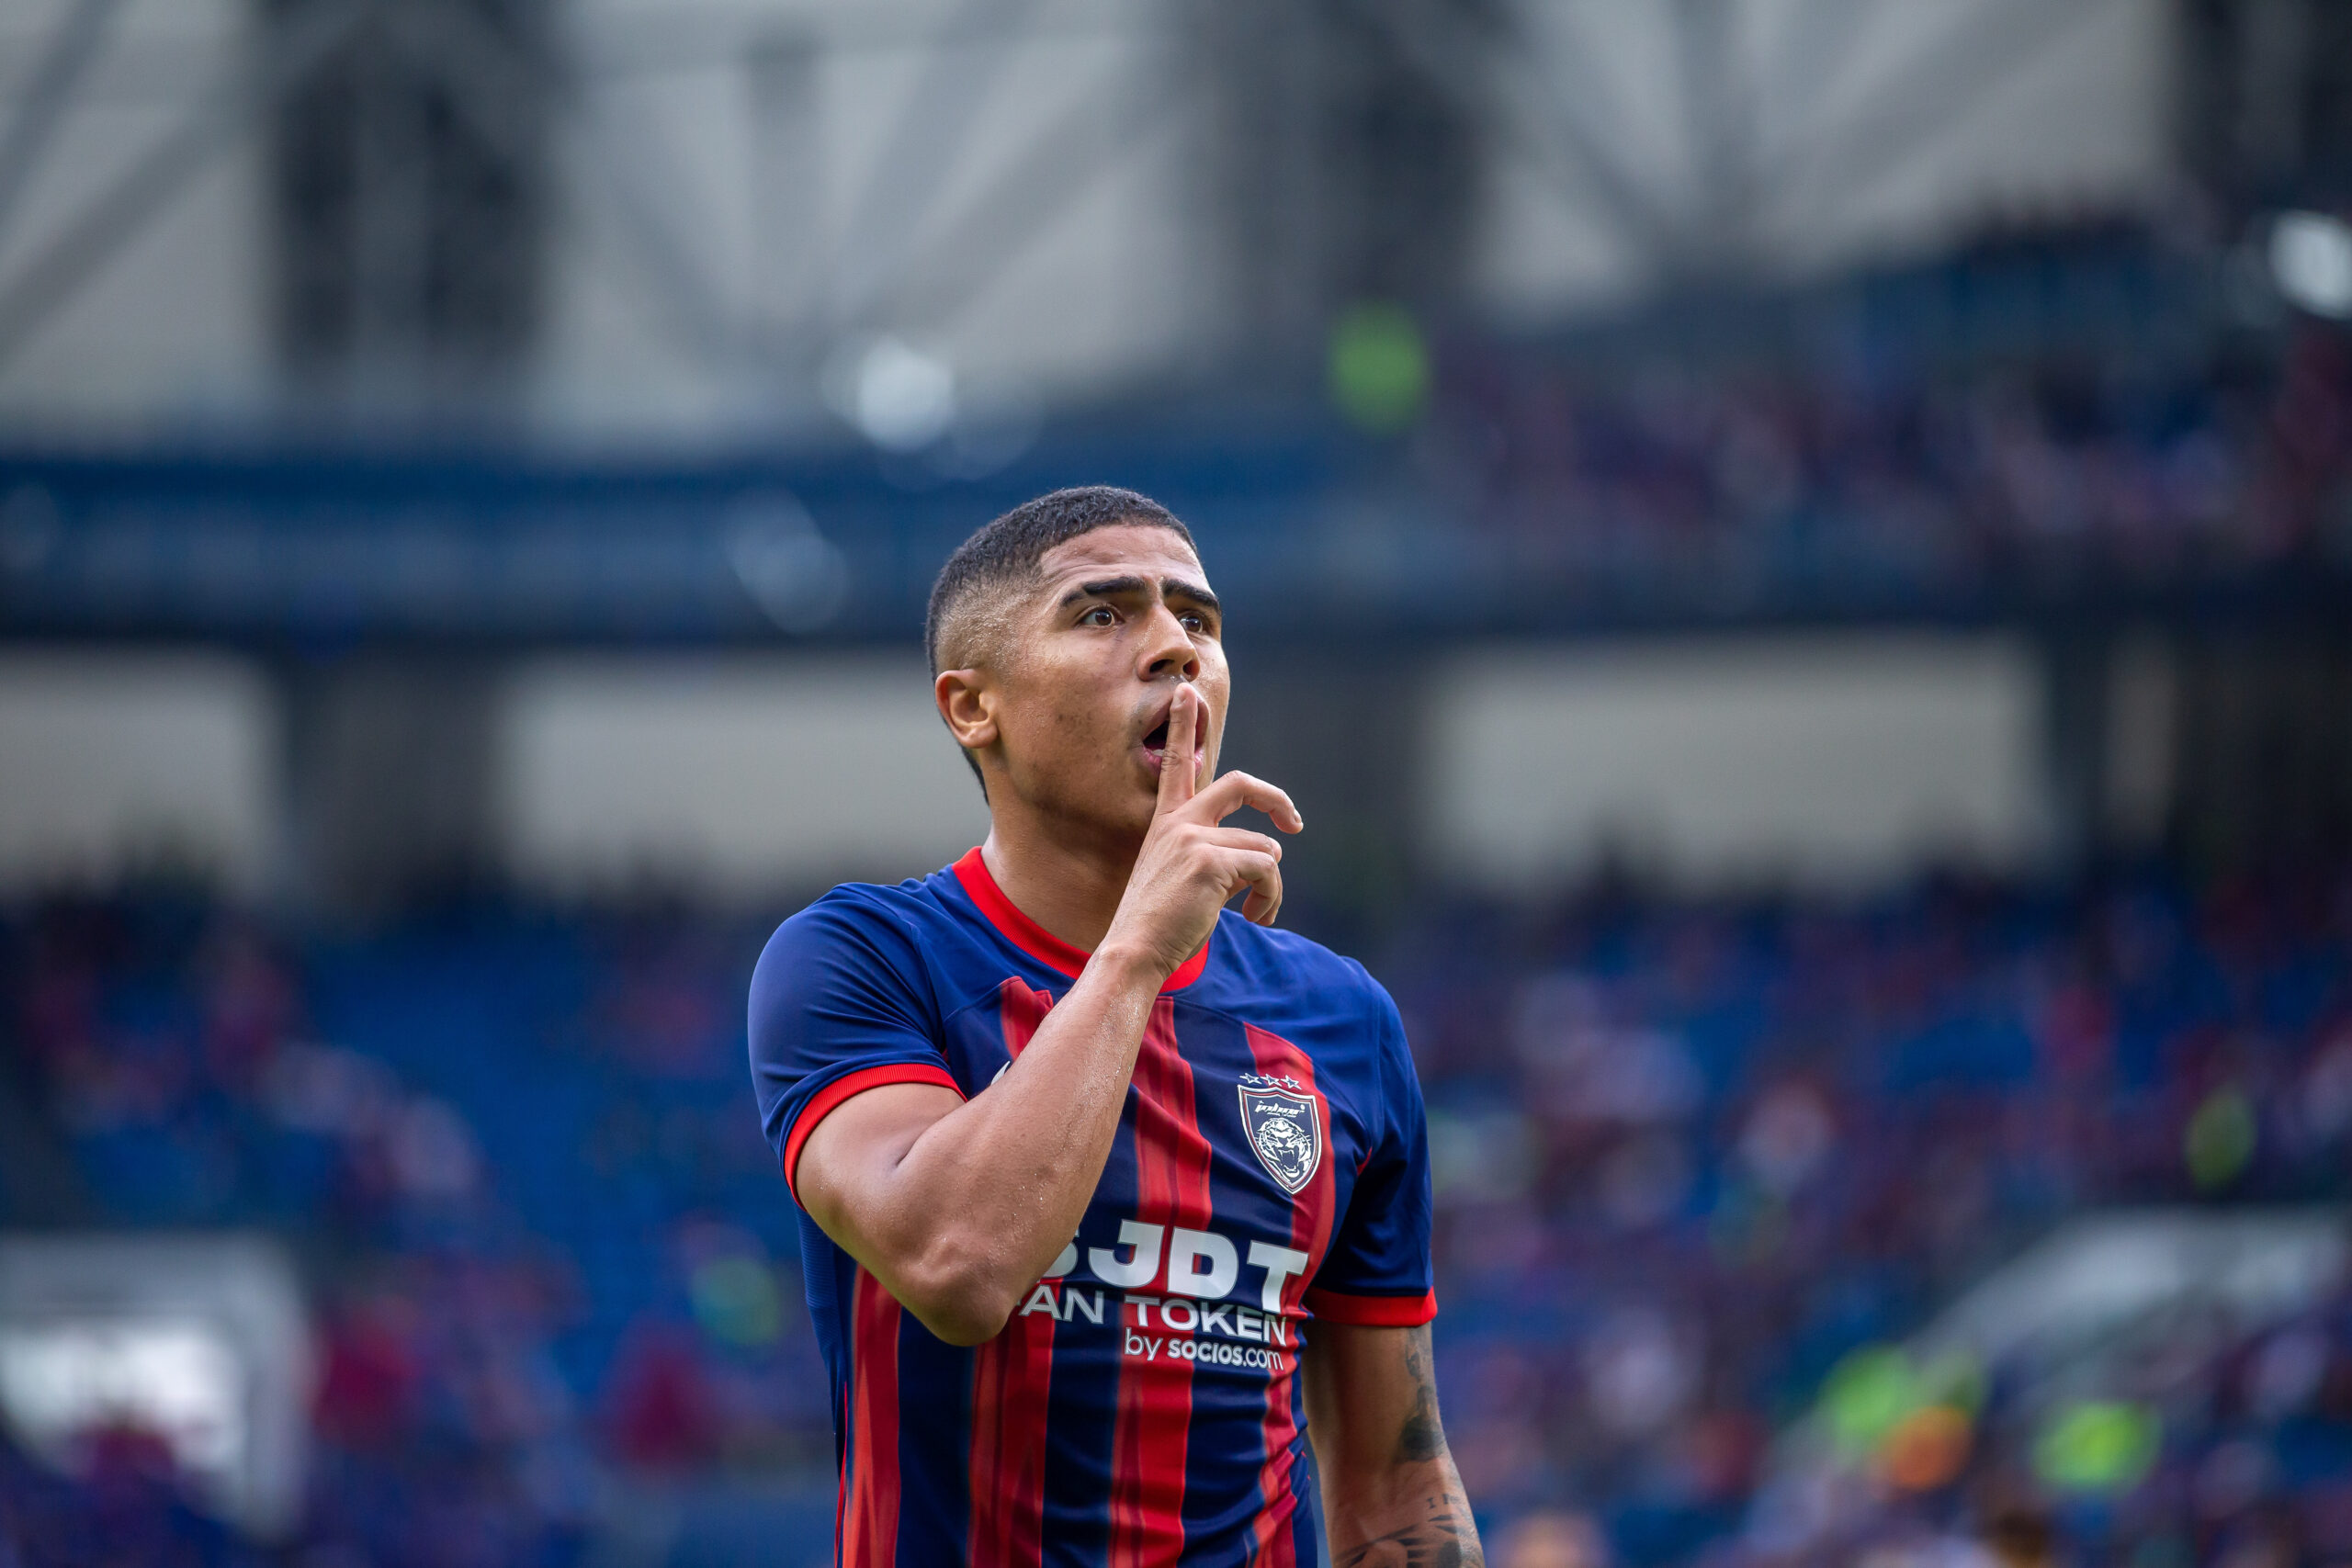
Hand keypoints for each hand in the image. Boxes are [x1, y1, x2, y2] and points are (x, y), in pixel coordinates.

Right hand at [1102, 684, 1303, 978]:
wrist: (1135, 950)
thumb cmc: (1158, 922)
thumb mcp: (1178, 875)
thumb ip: (1212, 851)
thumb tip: (1271, 849)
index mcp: (1166, 822)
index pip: (1177, 765)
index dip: (1182, 726)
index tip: (1186, 692)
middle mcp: (1180, 822)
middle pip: (1241, 784)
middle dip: (1277, 799)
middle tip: (1294, 823)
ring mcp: (1195, 839)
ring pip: (1265, 848)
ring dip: (1270, 885)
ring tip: (1253, 910)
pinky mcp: (1212, 862)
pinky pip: (1268, 871)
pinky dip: (1270, 898)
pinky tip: (1253, 917)